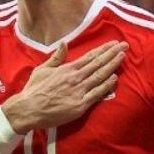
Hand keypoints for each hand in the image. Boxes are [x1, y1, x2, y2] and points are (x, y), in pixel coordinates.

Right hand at [2, 41, 126, 133]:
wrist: (28, 109)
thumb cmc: (34, 90)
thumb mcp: (42, 69)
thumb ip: (56, 58)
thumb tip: (64, 44)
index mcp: (68, 68)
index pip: (90, 56)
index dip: (104, 49)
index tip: (114, 44)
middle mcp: (76, 77)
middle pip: (98, 63)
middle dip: (113, 54)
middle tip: (125, 45)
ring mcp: (79, 91)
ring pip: (100, 76)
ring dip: (113, 65)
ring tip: (123, 57)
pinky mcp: (80, 105)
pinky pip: (96, 93)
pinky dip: (106, 85)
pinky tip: (115, 78)